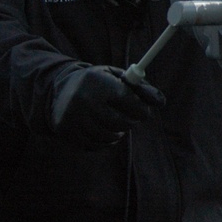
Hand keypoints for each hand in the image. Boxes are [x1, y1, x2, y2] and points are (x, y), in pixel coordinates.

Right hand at [50, 65, 164, 148]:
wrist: (60, 88)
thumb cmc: (98, 82)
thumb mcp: (117, 77)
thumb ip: (140, 87)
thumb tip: (162, 102)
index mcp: (97, 82)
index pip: (127, 100)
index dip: (140, 109)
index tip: (144, 112)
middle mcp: (83, 99)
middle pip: (118, 122)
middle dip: (130, 122)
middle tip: (131, 120)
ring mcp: (72, 117)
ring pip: (107, 136)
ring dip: (118, 134)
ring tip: (117, 126)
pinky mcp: (66, 131)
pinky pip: (93, 145)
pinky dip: (104, 142)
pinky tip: (104, 132)